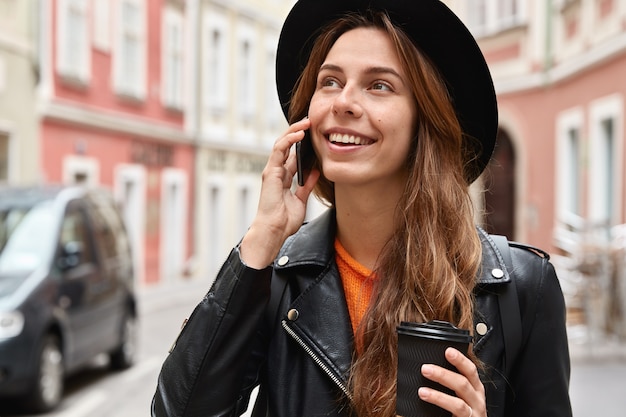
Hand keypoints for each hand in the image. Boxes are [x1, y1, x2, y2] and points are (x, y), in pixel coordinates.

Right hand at [240, 118, 319, 268]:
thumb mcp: (301, 200)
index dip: (302, 143)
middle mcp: (277, 172)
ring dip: (294, 131)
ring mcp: (273, 171)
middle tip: (312, 122)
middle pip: (287, 146)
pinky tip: (299, 134)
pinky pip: (279, 150)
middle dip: (298, 132)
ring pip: (282, 143)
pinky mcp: (271, 172)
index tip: (315, 134)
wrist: (274, 231)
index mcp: (284, 178)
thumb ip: (307, 185)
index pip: (293, 155)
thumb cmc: (284, 221)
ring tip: (307, 122)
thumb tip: (315, 171)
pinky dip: (289, 140)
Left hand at [418, 348, 485, 416]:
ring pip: (458, 404)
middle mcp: (477, 400)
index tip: (448, 350)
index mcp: (475, 388)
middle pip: (463, 384)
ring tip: (422, 392)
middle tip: (425, 368)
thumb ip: (451, 382)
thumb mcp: (460, 394)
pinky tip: (429, 403)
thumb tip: (429, 368)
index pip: (470, 370)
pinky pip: (456, 414)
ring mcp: (474, 413)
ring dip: (438, 396)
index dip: (460, 360)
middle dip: (443, 375)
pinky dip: (441, 407)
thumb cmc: (463, 411)